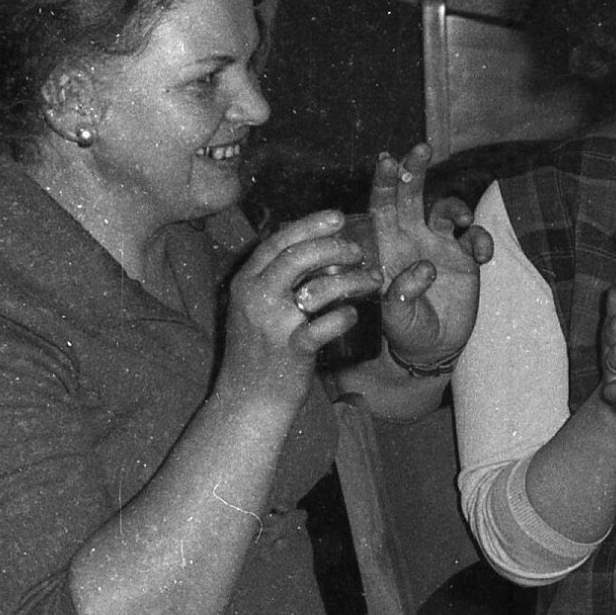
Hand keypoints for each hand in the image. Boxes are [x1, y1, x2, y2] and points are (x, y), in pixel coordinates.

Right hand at [222, 212, 379, 396]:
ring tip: (371, 281)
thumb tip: (312, 248)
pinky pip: (326, 325)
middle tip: (358, 251)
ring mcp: (273, 324)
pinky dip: (345, 316)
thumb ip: (273, 280)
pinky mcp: (292, 349)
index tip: (337, 216)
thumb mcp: (253, 308)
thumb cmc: (258, 350)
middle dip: (333, 248)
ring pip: (318, 288)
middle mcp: (254, 298)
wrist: (247, 398)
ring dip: (352, 281)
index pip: (277, 242)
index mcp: (244, 283)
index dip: (309, 225)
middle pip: (297, 257)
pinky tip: (354, 314)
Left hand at [368, 145, 491, 369]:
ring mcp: (440, 246)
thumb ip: (403, 294)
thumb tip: (426, 268)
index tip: (387, 160)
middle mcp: (412, 239)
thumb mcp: (397, 319)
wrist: (435, 348)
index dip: (383, 182)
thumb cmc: (407, 332)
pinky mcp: (465, 258)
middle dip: (414, 169)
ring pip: (445, 209)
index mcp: (387, 247)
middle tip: (422, 149)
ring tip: (461, 223)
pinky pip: (475, 235)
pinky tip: (483, 256)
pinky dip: (481, 238)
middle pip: (411, 195)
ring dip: (455, 206)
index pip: (381, 207)